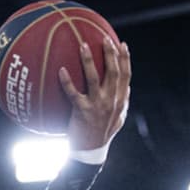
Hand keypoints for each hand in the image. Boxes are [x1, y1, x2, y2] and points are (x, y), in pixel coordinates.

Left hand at [58, 37, 130, 151]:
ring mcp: (97, 106)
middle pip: (113, 72)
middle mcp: (111, 101)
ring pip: (94, 78)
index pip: (126, 76)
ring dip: (88, 60)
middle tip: (104, 38)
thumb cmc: (103, 134)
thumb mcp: (118, 118)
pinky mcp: (82, 112)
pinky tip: (61, 70)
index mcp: (120, 101)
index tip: (122, 44)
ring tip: (82, 45)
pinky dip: (67, 81)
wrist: (91, 152)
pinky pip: (73, 93)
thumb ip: (123, 102)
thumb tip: (128, 87)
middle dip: (110, 54)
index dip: (125, 59)